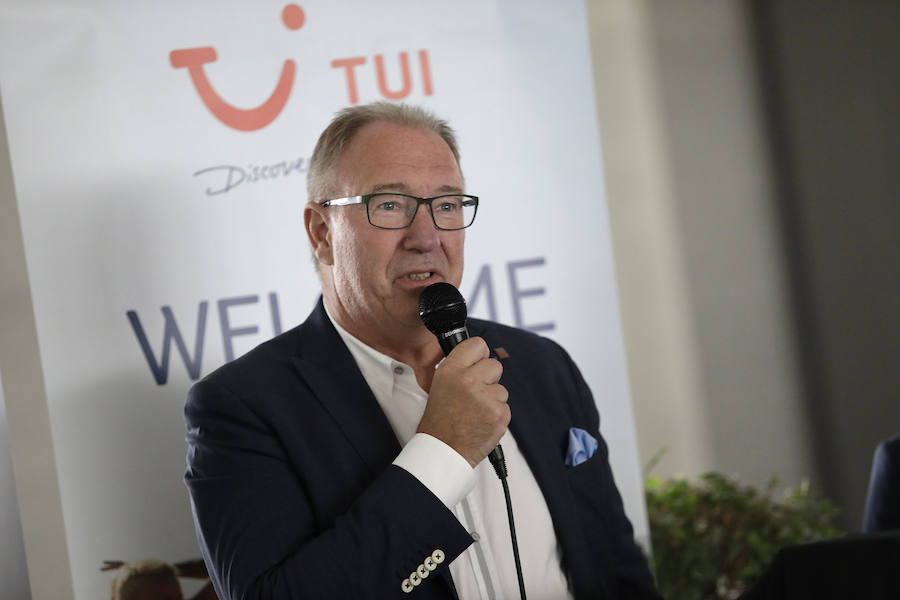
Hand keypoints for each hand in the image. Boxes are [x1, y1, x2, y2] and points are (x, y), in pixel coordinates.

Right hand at [417, 337, 508, 466]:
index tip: (479, 361)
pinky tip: (481, 421)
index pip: (477, 344)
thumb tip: (477, 358)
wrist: (443, 449)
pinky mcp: (499, 414)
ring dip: (492, 399)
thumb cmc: (440, 420)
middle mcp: (469, 380)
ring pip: (501, 389)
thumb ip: (459, 368)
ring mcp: (486, 398)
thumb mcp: (440, 384)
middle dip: (489, 378)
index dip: (480, 354)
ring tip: (475, 412)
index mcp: (451, 370)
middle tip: (475, 393)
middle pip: (495, 365)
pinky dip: (496, 414)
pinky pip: (505, 407)